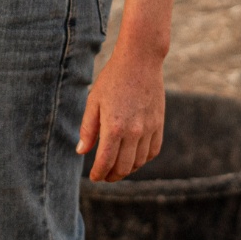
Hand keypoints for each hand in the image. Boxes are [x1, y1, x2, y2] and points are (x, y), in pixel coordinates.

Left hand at [77, 47, 165, 182]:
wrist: (140, 61)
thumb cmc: (112, 79)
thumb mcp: (94, 101)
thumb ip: (87, 129)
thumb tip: (81, 152)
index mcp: (113, 127)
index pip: (105, 162)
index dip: (98, 174)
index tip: (94, 177)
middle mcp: (133, 132)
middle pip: (123, 167)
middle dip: (112, 176)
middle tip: (104, 176)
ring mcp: (148, 129)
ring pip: (139, 162)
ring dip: (127, 169)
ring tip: (117, 168)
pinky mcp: (159, 124)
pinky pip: (153, 151)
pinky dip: (143, 159)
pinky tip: (134, 157)